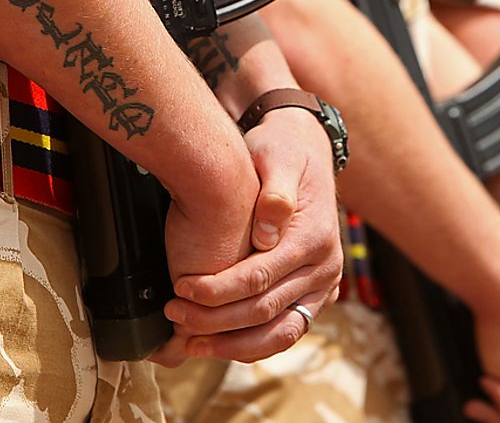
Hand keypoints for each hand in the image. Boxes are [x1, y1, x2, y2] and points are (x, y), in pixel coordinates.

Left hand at [152, 108, 342, 365]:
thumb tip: (266, 233)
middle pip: (265, 310)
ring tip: (192, 344)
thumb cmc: (283, 153)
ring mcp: (324, 286)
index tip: (182, 289)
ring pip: (279, 333)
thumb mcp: (277, 156)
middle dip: (215, 319)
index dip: (218, 289)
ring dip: (233, 345)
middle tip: (174, 315)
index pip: (261, 276)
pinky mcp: (314, 296)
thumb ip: (275, 192)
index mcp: (314, 237)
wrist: (306, 153)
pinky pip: (285, 332)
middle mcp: (325, 268)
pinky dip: (252, 345)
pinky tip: (218, 345)